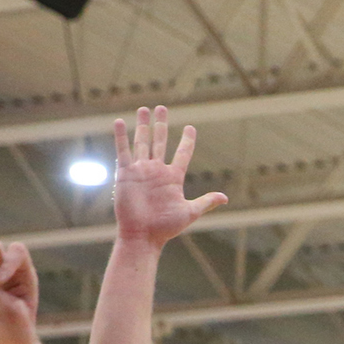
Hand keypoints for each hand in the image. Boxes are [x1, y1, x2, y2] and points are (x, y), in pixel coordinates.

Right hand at [113, 106, 228, 249]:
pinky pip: (122, 152)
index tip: (190, 127)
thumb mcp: (189, 212)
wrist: (143, 236)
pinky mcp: (126, 174)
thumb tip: (225, 198)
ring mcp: (141, 171)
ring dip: (142, 125)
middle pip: (160, 141)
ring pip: (142, 142)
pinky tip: (119, 122)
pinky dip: (120, 137)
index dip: (186, 140)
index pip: (182, 153)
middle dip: (161, 124)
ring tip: (144, 108)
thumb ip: (206, 202)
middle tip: (162, 108)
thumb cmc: (165, 227)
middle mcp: (157, 171)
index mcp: (173, 178)